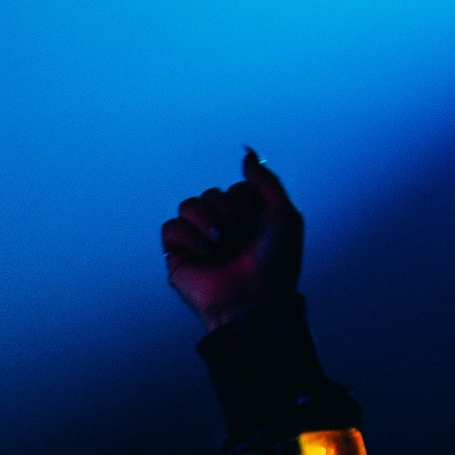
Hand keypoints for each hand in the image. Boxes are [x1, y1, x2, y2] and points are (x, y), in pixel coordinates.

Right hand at [160, 149, 304, 325]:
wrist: (254, 299)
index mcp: (246, 218)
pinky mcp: (177, 255)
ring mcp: (198, 241)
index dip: (246, 202)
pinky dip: (190, 239)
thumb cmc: (274, 264)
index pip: (236, 188)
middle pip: (211, 193)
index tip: (257, 223)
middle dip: (227, 211)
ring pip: (189, 205)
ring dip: (208, 222)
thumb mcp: (283, 215)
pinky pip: (171, 227)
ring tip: (221, 246)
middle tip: (238, 237)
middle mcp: (221, 227)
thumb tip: (248, 154)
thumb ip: (267, 181)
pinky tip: (205, 255)